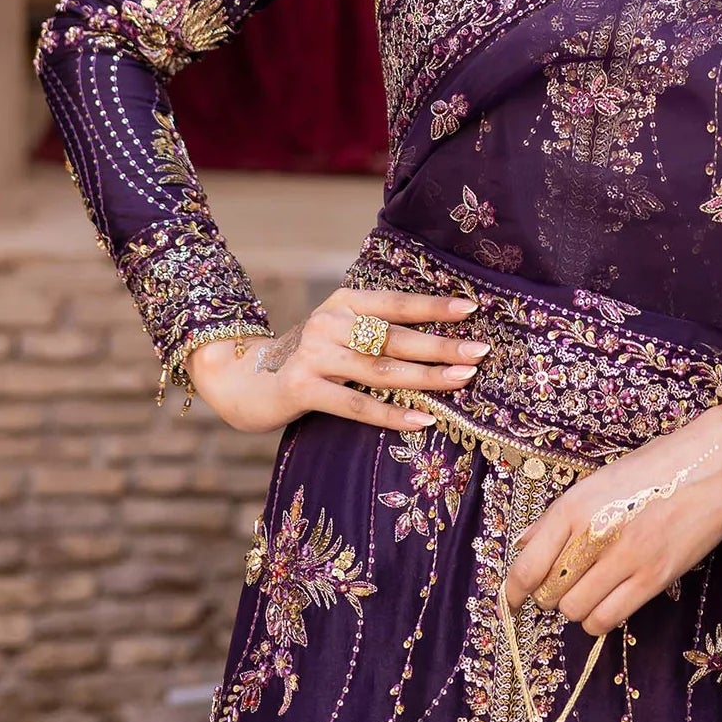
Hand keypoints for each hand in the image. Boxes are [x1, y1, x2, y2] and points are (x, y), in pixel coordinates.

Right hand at [184, 285, 489, 433]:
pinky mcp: (302, 388)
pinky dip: (393, 413)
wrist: (242, 380)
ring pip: (381, 370)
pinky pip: (357, 405)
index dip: (434, 306)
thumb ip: (374, 331)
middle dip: (441, 346)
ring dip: (426, 377)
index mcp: (343, 302)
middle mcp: (329, 323)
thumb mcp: (338, 333)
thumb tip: (439, 340)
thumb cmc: (308, 358)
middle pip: (394, 337)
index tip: (472, 309)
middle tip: (479, 352)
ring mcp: (314, 356)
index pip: (396, 303)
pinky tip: (423, 419)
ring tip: (462, 382)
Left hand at [503, 403, 721, 635]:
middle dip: (549, 595)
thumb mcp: (597, 481)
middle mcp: (594, 533)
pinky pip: (608, 619)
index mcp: (575, 505)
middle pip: (549, 592)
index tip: (511, 601)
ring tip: (588, 591)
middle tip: (562, 585)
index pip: (527, 565)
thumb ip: (558, 516)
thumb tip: (524, 544)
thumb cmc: (653, 468)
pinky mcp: (654, 578)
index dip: (512, 591)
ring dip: (575, 608)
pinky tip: (607, 602)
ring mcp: (625, 558)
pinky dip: (599, 619)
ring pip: (575, 611)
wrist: (711, 463)